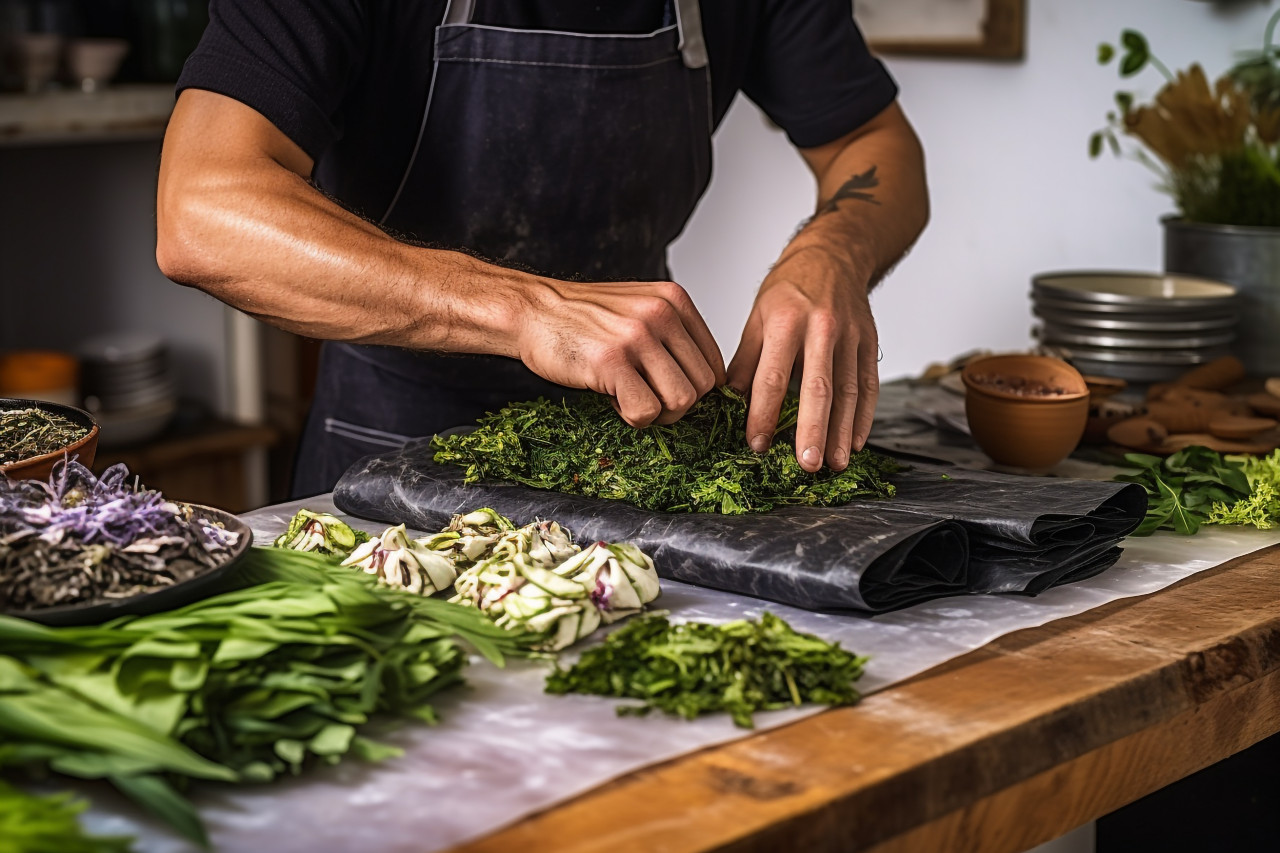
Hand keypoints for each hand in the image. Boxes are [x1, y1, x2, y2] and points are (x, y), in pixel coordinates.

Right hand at [517, 279, 725, 426]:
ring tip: (628, 397)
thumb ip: (672, 337)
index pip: (714, 363)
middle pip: (703, 386)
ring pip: (681, 400)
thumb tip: (702, 386)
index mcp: (675, 300)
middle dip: (677, 405)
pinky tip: (611, 397)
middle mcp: (662, 314)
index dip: (694, 390)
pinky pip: (646, 411)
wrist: (532, 310)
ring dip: (657, 413)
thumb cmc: (582, 319)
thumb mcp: (639, 311)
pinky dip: (632, 417)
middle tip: (646, 399)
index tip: (667, 392)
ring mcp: (638, 336)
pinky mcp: (612, 360)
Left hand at [726, 247, 877, 472]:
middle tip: (807, 465)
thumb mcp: (758, 317)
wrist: (833, 255)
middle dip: (812, 430)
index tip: (757, 444)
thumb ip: (746, 361)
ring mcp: (851, 337)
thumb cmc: (790, 287)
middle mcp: (822, 329)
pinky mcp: (870, 343)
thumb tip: (729, 403)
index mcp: (786, 322)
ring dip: (842, 432)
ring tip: (836, 463)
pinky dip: (864, 417)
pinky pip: (869, 385)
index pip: (772, 377)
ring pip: (848, 392)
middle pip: (817, 388)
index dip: (764, 414)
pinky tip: (857, 441)